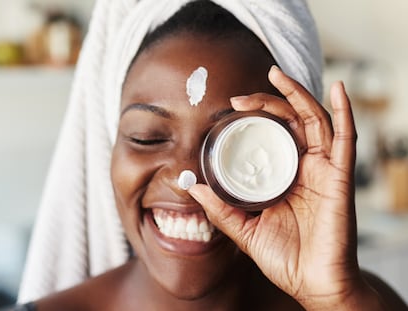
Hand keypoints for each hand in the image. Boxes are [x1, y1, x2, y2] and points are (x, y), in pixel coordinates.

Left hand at [189, 66, 376, 308]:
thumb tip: (193, 188)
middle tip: (239, 97)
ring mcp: (323, 169)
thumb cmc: (284, 257)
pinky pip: (346, 138)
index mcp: (283, 176)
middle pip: (290, 121)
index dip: (253, 119)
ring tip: (277, 74)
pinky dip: (344, 110)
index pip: (271, 136)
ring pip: (314, 120)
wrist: (312, 284)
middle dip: (267, 102)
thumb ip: (221, 209)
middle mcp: (304, 167)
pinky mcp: (340, 177)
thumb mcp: (245, 230)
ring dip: (297, 94)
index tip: (229, 111)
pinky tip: (338, 88)